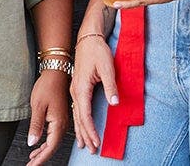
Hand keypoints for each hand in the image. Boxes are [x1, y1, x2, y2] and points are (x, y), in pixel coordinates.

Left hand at [26, 70, 69, 165]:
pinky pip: (53, 136)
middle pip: (52, 147)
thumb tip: (32, 142)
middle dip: (41, 158)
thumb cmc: (48, 85)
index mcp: (58, 123)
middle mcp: (63, 124)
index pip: (50, 148)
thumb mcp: (37, 106)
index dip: (40, 159)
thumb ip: (36, 126)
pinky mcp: (59, 118)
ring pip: (53, 142)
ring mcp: (62, 121)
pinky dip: (45, 143)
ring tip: (32, 159)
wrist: (55, 72)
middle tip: (30, 165)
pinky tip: (38, 146)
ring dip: (42, 152)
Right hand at [70, 33, 116, 154]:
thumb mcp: (107, 67)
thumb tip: (115, 103)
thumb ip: (111, 86)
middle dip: (85, 135)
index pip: (85, 115)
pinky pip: (76, 109)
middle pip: (79, 118)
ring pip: (76, 115)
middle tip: (91, 149)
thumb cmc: (97, 51)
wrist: (88, 38)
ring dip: (81, 130)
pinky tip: (80, 127)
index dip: (90, 130)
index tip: (96, 142)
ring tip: (84, 144)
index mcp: (81, 88)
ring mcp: (74, 90)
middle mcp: (75, 91)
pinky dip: (79, 121)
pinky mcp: (77, 88)